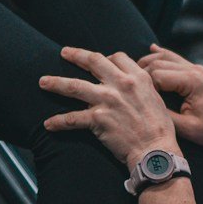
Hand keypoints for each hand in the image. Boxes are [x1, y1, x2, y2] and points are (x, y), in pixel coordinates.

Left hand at [39, 46, 178, 167]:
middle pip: (93, 61)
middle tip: (63, 52)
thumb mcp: (156, 98)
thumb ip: (140, 86)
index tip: (98, 61)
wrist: (155, 151)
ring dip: (56, 83)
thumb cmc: (159, 128)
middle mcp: (121, 84)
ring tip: (43, 82)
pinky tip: (48, 124)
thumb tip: (130, 84)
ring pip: (75, 86)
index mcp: (137, 77)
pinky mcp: (98, 119)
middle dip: (76, 55)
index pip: (117, 57)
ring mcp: (107, 100)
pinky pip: (72, 119)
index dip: (106, 58)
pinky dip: (58, 122)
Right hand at [138, 45, 202, 151]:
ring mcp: (196, 68)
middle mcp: (195, 70)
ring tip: (134, 72)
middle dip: (142, 72)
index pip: (158, 74)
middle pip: (158, 63)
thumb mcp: (185, 128)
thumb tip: (143, 104)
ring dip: (149, 62)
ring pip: (165, 57)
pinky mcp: (196, 71)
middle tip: (129, 84)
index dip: (143, 85)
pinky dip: (162, 54)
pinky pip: (175, 58)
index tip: (135, 97)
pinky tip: (151, 49)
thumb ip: (164, 114)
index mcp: (192, 82)